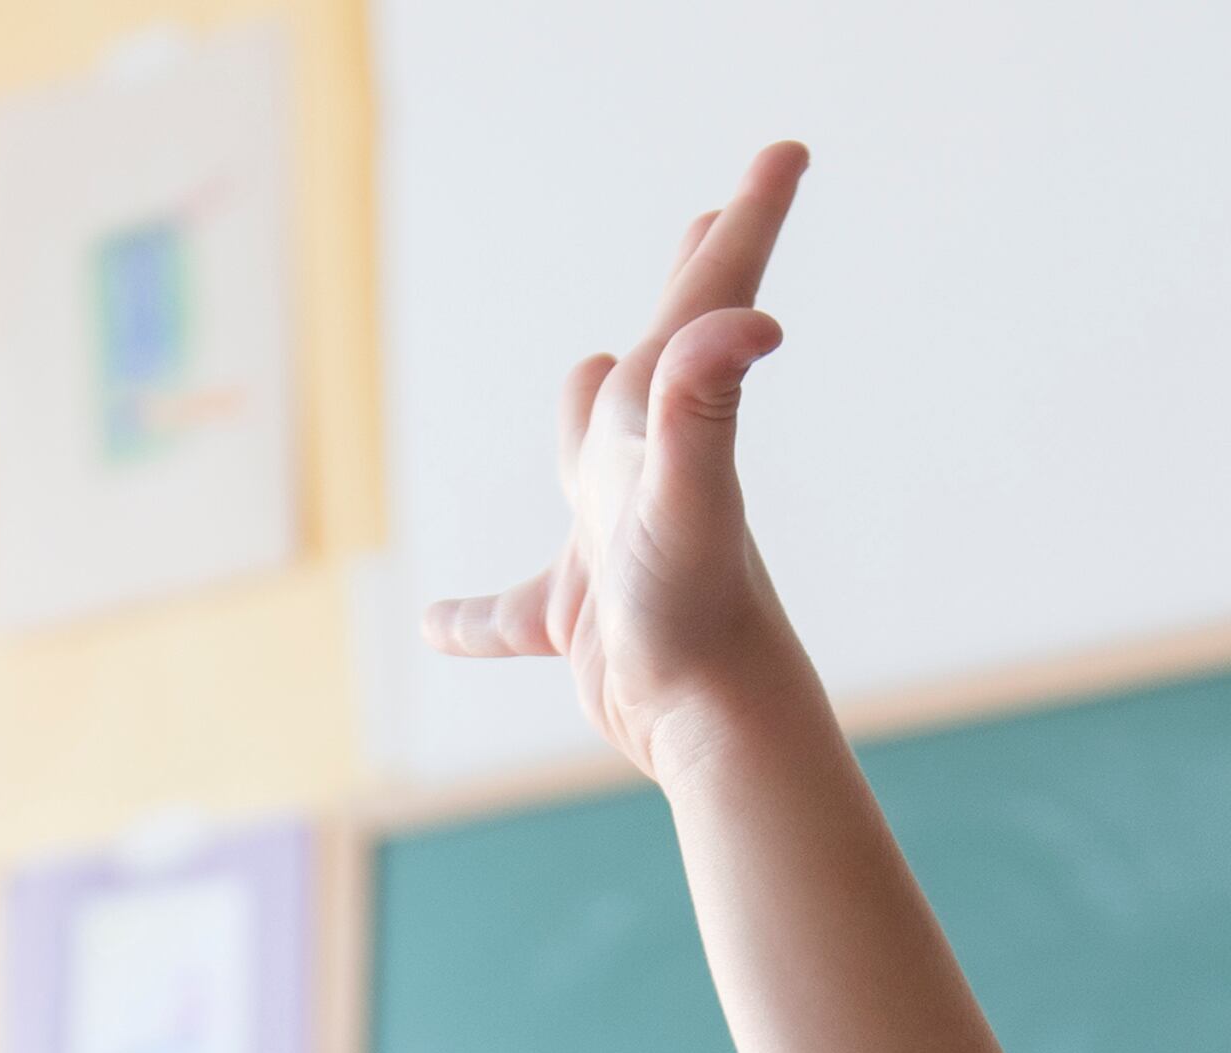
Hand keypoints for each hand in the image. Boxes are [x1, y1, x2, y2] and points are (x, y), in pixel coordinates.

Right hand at [421, 141, 814, 778]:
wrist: (708, 725)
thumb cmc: (700, 608)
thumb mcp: (687, 493)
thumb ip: (704, 399)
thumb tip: (754, 318)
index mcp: (663, 419)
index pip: (708, 296)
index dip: (745, 220)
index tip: (789, 151)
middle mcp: (643, 466)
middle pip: (663, 349)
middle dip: (688, 281)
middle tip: (711, 222)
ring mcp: (612, 539)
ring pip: (588, 458)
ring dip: (583, 417)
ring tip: (591, 370)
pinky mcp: (580, 616)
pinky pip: (514, 611)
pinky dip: (478, 617)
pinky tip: (441, 624)